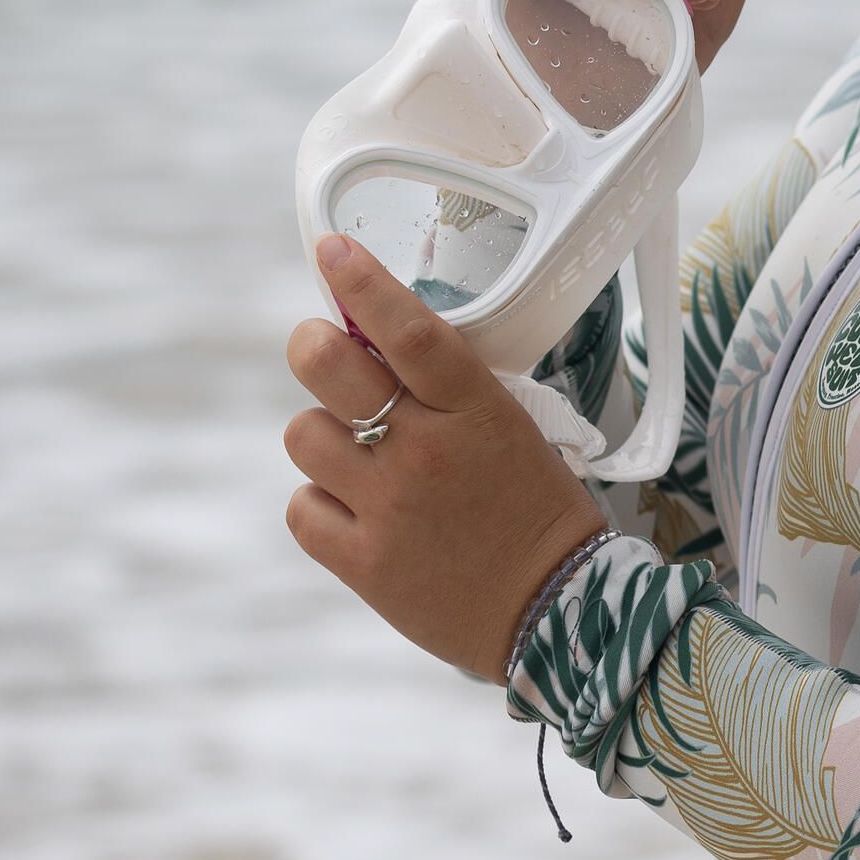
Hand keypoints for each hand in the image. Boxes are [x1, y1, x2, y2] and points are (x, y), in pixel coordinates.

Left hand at [284, 235, 607, 680]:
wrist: (557, 612)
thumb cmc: (537, 509)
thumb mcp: (511, 427)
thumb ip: (447, 389)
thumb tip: (377, 342)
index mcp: (475, 408)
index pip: (409, 328)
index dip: (363, 282)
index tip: (332, 248)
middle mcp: (426, 451)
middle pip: (331, 368)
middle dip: (311, 345)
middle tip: (320, 348)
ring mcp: (389, 507)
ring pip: (303, 435)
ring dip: (320, 434)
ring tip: (353, 452)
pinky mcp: (363, 562)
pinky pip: (303, 506)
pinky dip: (320, 502)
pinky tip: (353, 507)